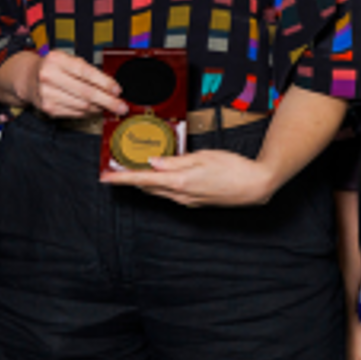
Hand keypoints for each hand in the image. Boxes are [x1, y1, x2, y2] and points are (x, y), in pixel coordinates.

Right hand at [4, 51, 126, 118]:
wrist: (27, 77)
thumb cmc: (52, 67)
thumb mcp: (67, 60)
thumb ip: (87, 70)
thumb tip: (110, 86)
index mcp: (56, 60)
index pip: (86, 72)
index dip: (105, 82)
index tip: (117, 89)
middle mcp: (49, 76)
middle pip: (86, 92)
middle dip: (108, 101)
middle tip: (121, 106)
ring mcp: (47, 94)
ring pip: (82, 105)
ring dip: (99, 108)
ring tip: (108, 106)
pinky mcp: (48, 108)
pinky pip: (75, 113)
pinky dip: (88, 113)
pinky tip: (94, 109)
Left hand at [101, 149, 277, 206]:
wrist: (255, 186)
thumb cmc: (233, 167)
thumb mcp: (202, 157)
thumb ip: (175, 161)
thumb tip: (153, 162)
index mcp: (180, 182)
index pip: (142, 180)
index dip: (122, 179)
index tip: (105, 177)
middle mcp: (181, 195)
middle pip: (148, 187)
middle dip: (130, 180)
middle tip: (115, 170)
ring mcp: (188, 201)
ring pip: (159, 191)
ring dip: (145, 182)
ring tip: (133, 172)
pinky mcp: (195, 202)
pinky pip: (171, 194)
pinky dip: (160, 185)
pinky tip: (161, 177)